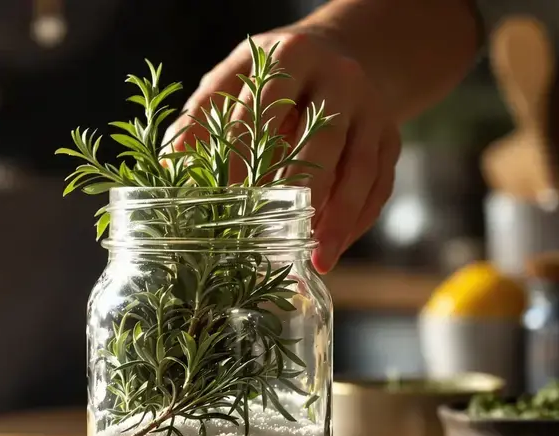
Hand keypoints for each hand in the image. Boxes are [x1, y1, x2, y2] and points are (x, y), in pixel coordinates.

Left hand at [168, 29, 400, 272]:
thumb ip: (201, 116)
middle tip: (270, 235)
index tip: (223, 199)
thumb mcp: (234, 78)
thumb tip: (168, 167)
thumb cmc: (272, 80)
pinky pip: (379, 184)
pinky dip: (357, 220)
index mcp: (292, 57)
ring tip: (317, 258)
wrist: (340, 54)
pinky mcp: (391, 137)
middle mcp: (339, 79)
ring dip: (337, 218)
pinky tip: (334, 249)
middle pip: (321, 140)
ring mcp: (372, 109)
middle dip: (297, 191)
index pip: (264, 109)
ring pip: (359, 168)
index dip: (243, 155)